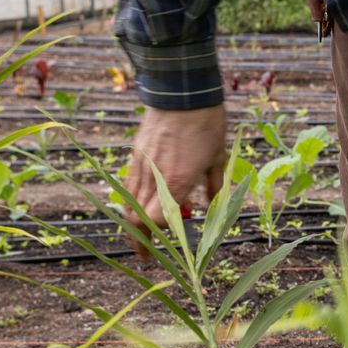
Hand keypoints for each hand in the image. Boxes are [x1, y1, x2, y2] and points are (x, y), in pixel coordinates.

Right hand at [125, 104, 227, 258]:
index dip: (159, 238)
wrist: (183, 92)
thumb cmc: (207, 125)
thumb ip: (215, 187)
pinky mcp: (136, 154)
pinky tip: (138, 208)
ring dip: (133, 223)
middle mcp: (155, 177)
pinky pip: (129, 185)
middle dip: (139, 240)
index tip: (163, 249)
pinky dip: (132, 201)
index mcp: (178, 181)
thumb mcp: (218, 158)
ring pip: (129, 203)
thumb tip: (215, 206)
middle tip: (145, 255)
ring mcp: (142, 165)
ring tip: (139, 236)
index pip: (159, 222)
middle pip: (137, 218)